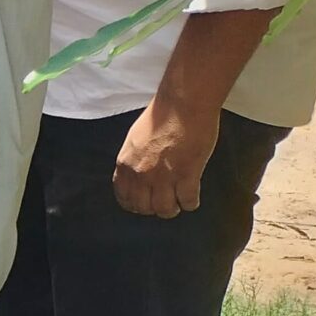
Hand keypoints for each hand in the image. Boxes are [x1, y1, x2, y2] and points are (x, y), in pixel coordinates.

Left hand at [115, 97, 218, 217]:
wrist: (183, 105)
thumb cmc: (162, 116)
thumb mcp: (135, 140)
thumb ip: (134, 160)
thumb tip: (138, 175)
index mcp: (126, 165)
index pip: (124, 197)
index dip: (135, 204)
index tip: (143, 205)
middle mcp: (141, 174)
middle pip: (143, 207)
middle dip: (153, 209)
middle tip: (163, 204)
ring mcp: (164, 177)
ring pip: (164, 209)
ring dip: (171, 209)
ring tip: (177, 204)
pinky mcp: (187, 175)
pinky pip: (187, 200)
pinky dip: (190, 203)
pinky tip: (192, 200)